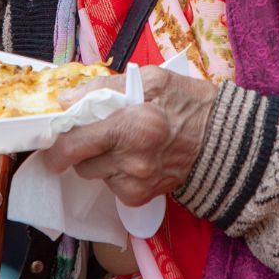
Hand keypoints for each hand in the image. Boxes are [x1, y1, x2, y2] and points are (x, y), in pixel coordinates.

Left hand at [41, 68, 216, 207]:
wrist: (224, 143)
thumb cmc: (189, 104)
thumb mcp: (150, 80)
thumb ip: (103, 88)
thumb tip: (65, 99)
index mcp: (133, 126)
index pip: (74, 142)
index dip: (57, 139)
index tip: (54, 133)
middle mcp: (132, 161)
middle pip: (78, 161)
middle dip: (77, 146)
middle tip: (89, 132)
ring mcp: (135, 183)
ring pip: (92, 173)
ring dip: (97, 158)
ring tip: (121, 141)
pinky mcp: (138, 198)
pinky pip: (109, 184)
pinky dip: (113, 171)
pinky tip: (134, 157)